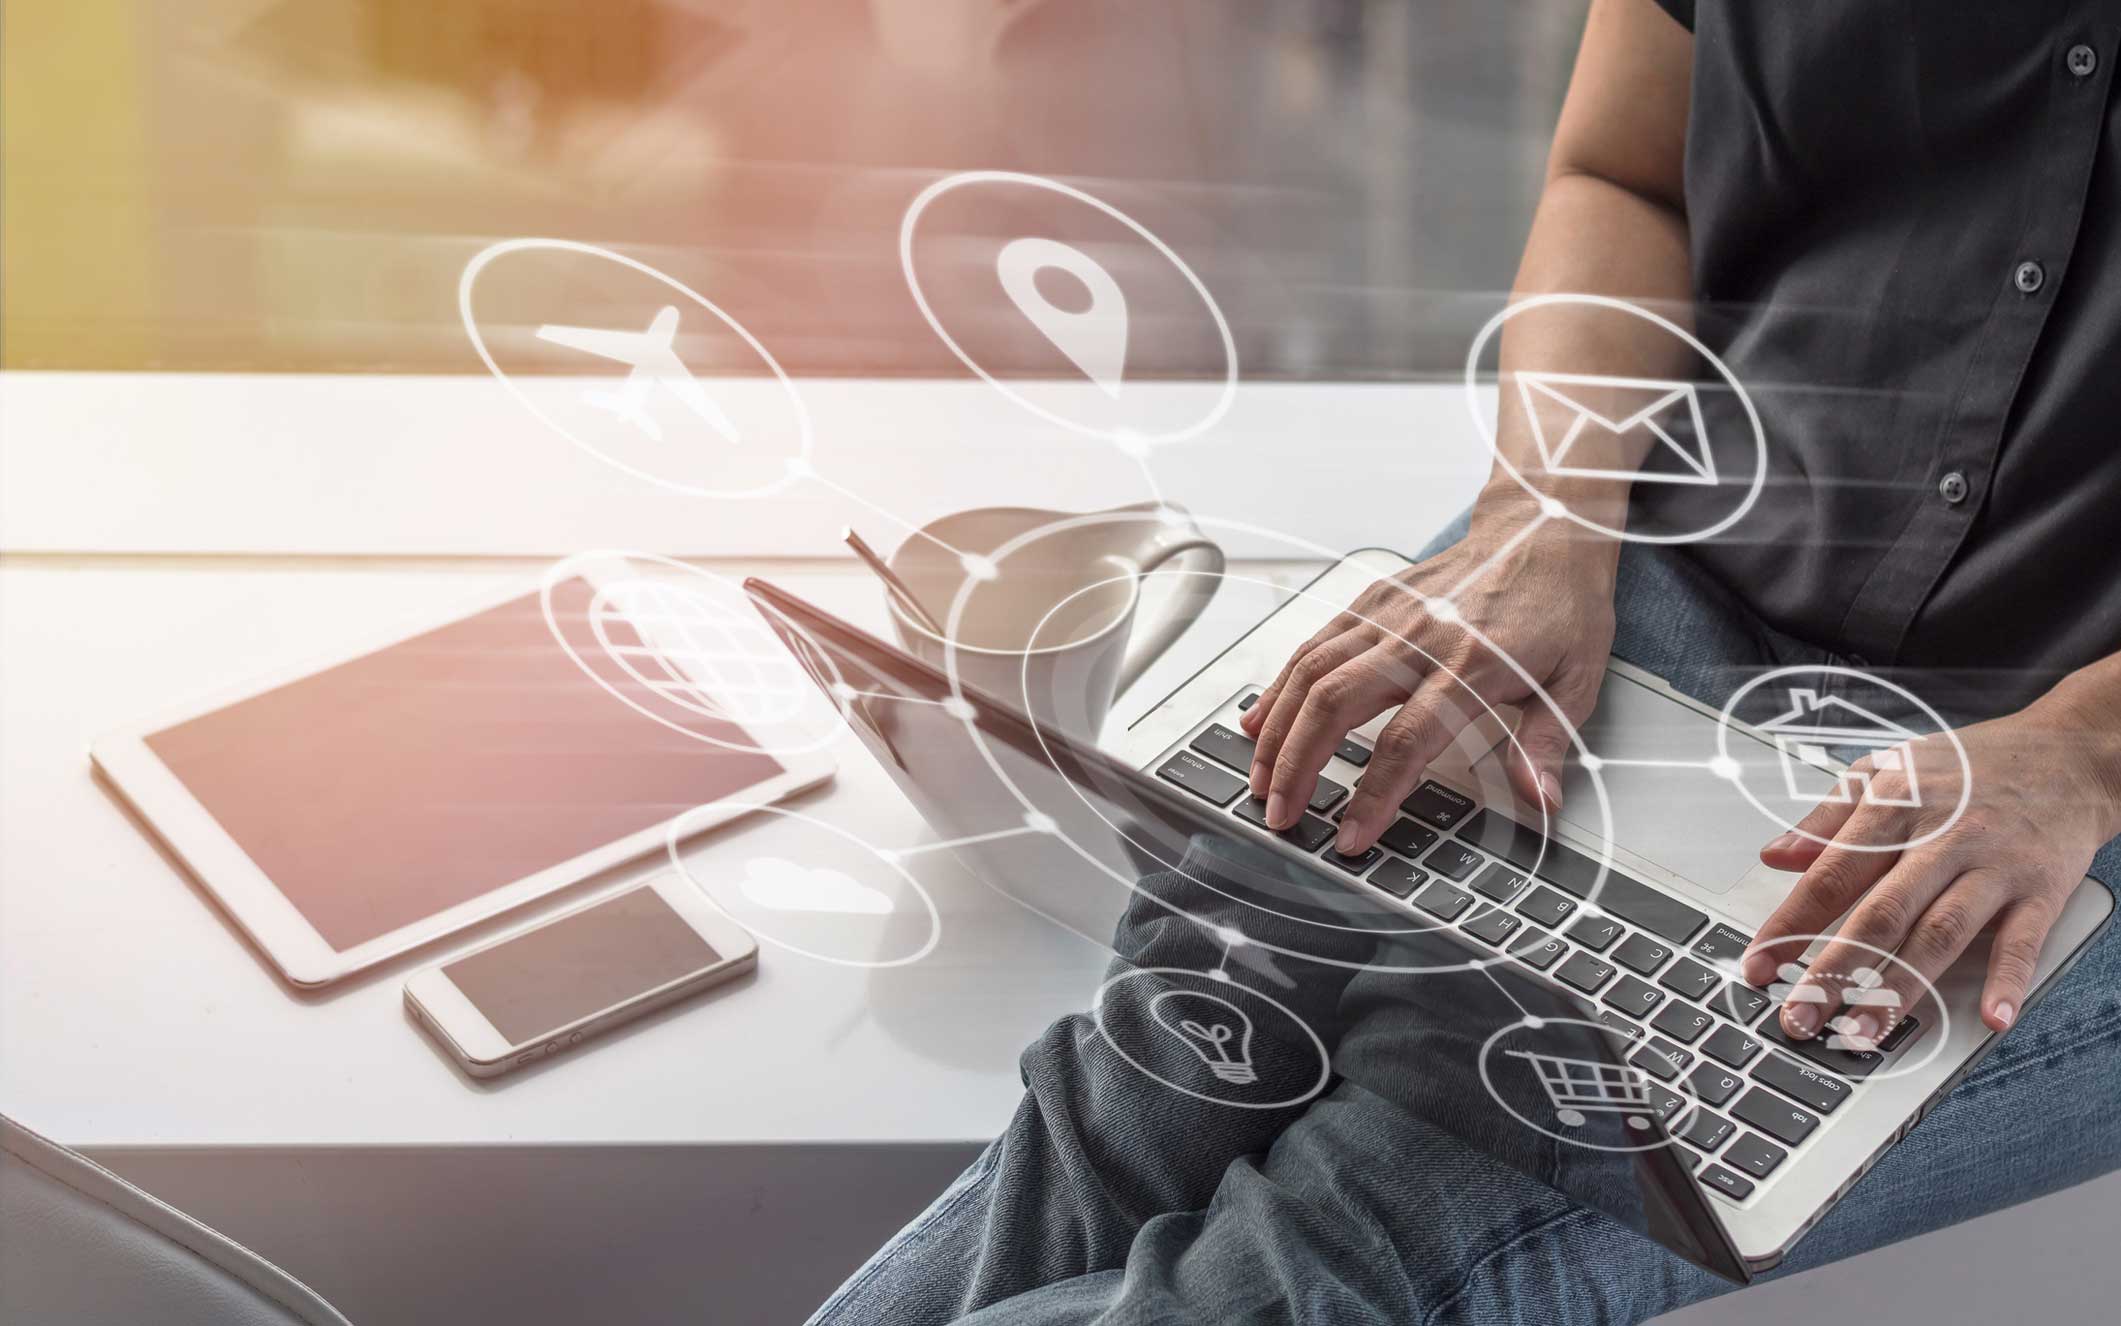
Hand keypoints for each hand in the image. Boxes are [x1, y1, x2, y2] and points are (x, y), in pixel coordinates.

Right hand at [1239, 498, 1617, 853]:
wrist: (1544, 528)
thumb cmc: (1560, 606)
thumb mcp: (1576, 680)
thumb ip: (1545, 745)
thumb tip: (1540, 800)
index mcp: (1472, 663)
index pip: (1406, 740)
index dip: (1373, 795)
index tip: (1351, 837)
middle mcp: (1420, 637)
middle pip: (1335, 704)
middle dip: (1297, 766)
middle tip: (1280, 815)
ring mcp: (1388, 614)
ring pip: (1310, 673)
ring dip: (1276, 731)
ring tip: (1259, 778)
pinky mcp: (1371, 601)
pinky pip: (1312, 645)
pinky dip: (1279, 686)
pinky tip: (1260, 720)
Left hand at [1743, 696, 2120, 1041]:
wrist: (2067, 753)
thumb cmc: (1969, 767)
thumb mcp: (1887, 771)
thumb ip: (1828, 818)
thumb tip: (1775, 855)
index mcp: (1894, 808)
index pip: (1830, 874)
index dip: (1789, 923)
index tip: (1757, 965)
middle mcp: (1941, 839)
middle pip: (1880, 913)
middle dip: (1834, 971)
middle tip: (1800, 1016)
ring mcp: (1992, 866)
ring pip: (1940, 933)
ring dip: (1901, 987)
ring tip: (1865, 1031)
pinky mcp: (2041, 889)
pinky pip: (2021, 940)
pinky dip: (2007, 981)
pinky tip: (1990, 1018)